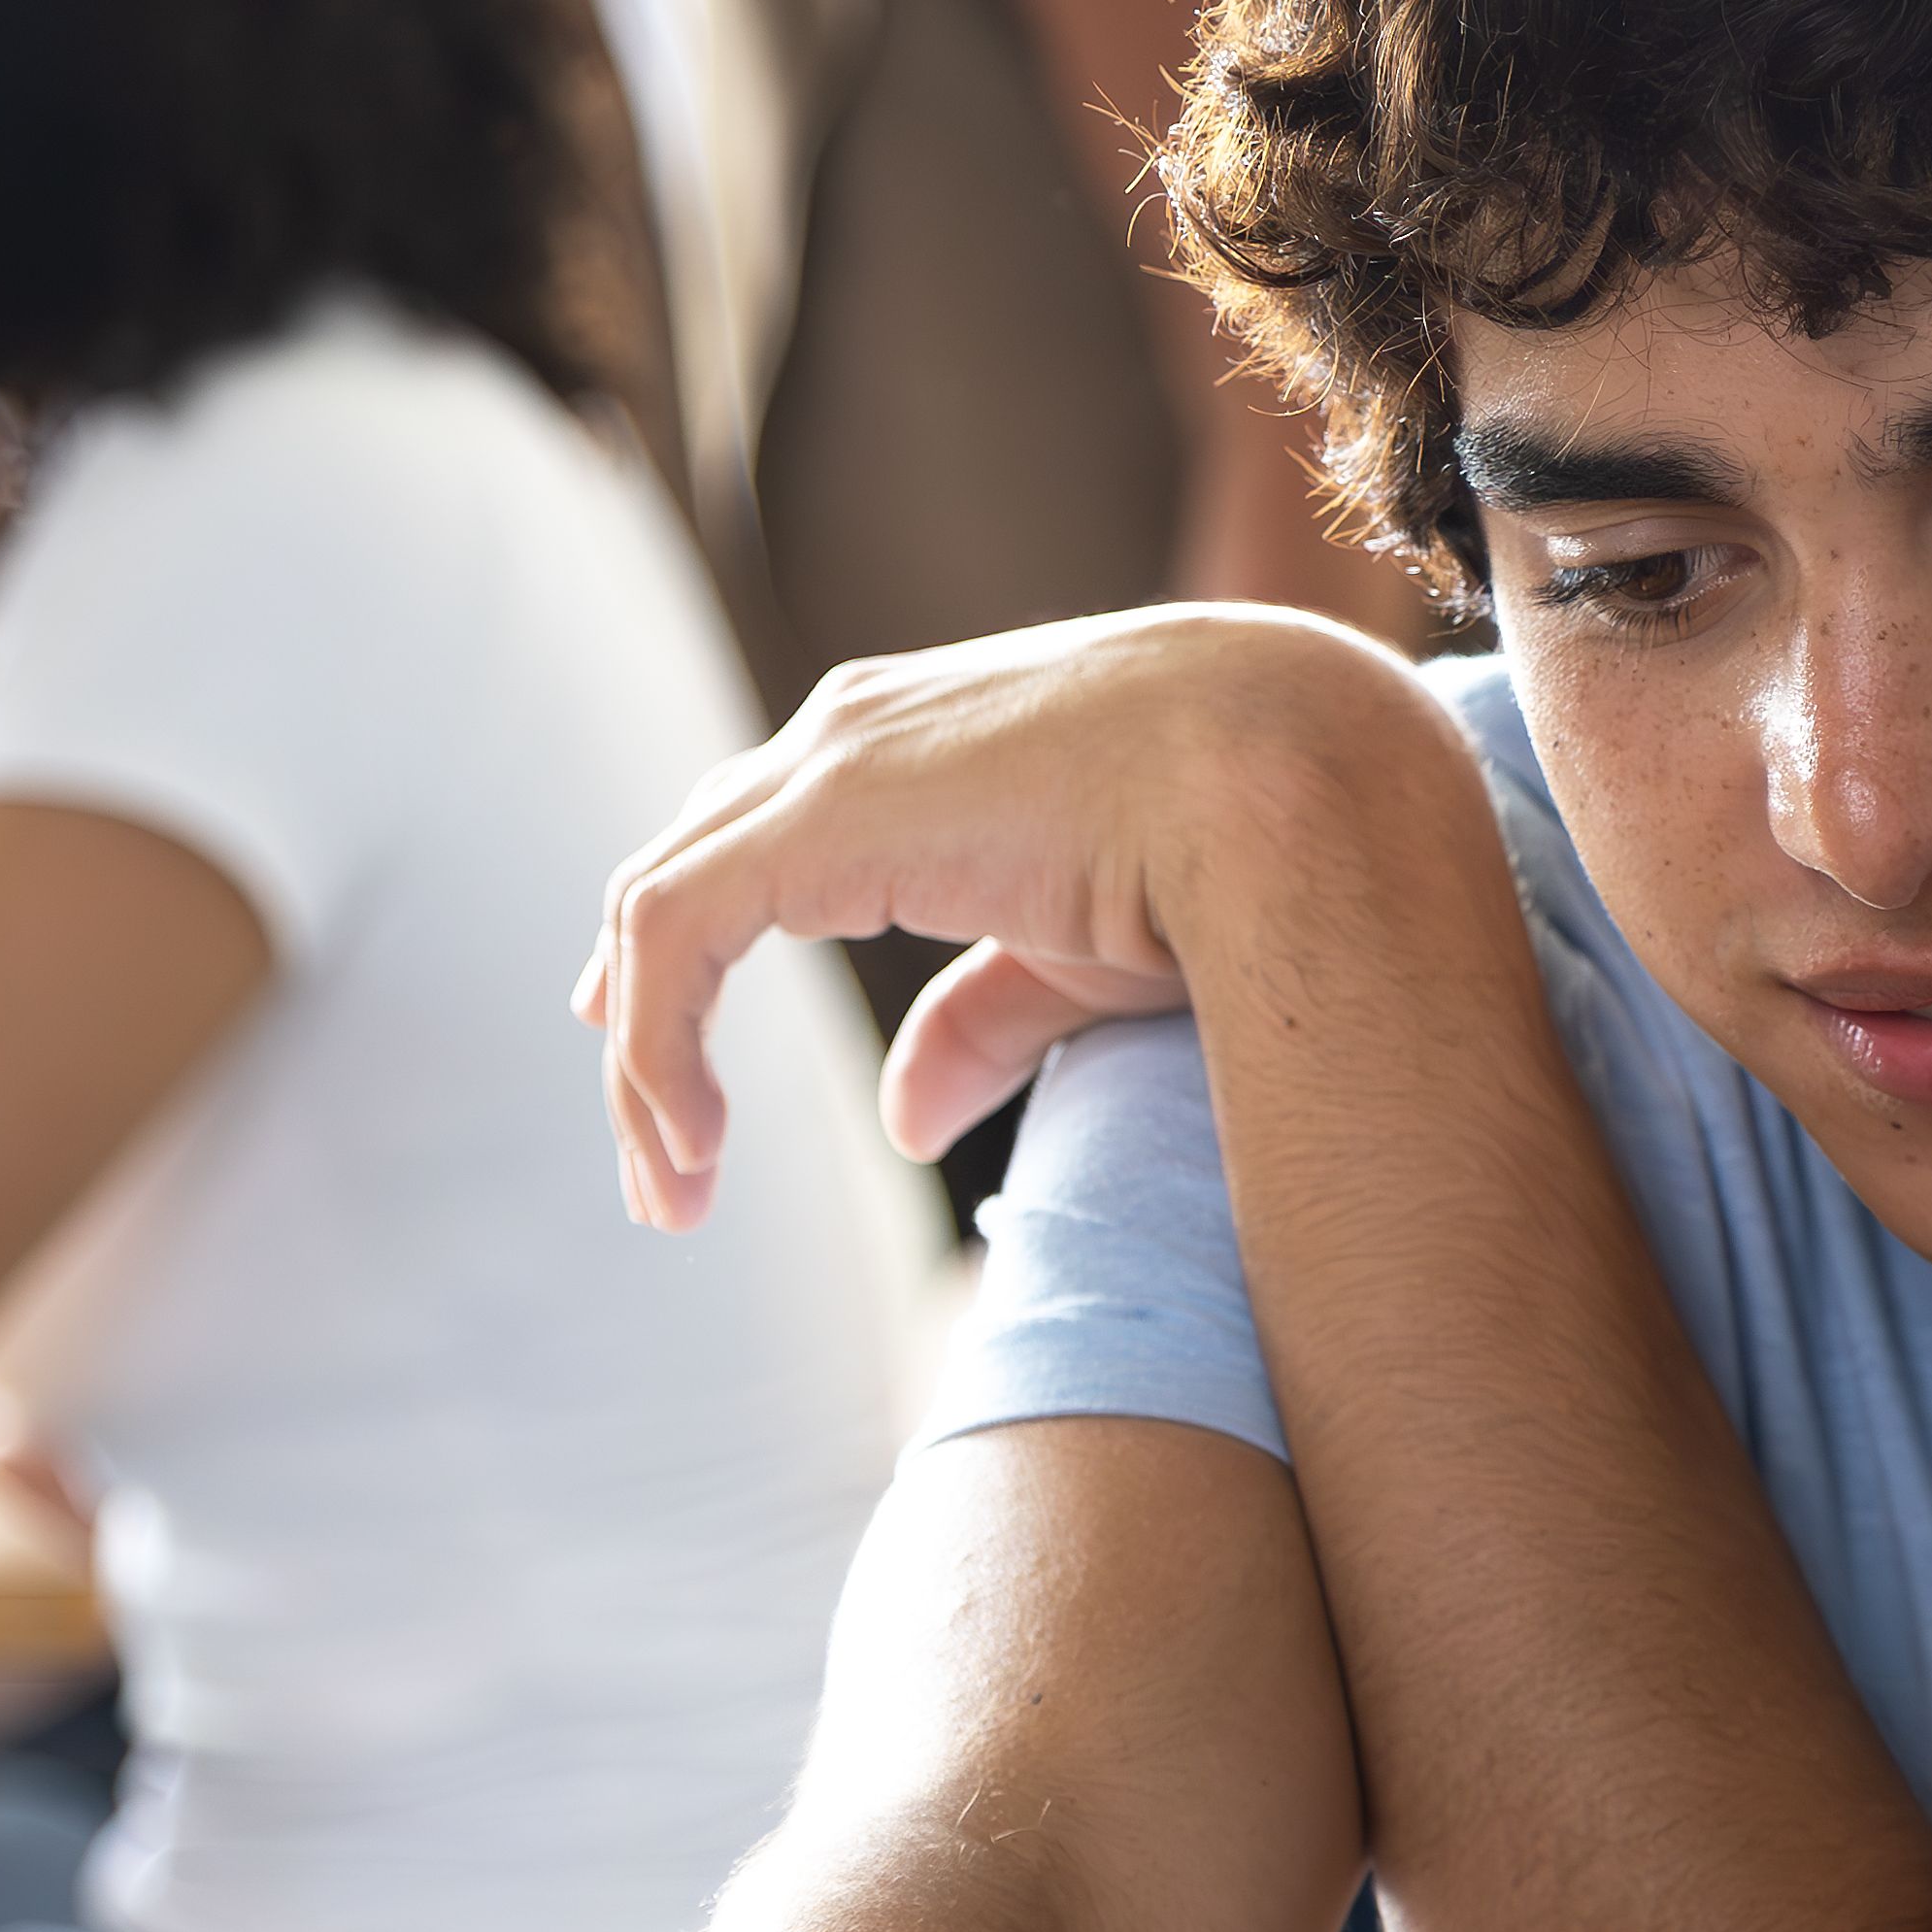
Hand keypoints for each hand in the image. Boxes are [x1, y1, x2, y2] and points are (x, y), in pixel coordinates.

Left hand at [573, 604, 1455, 1225]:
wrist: (1287, 782)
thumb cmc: (1223, 863)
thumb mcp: (1080, 963)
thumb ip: (979, 1026)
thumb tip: (901, 1124)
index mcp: (913, 753)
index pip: (750, 835)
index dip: (684, 949)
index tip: (647, 1055)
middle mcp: (850, 737)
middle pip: (688, 870)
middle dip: (645, 1017)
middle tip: (657, 1164)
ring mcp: (828, 763)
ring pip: (659, 910)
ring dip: (647, 1063)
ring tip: (672, 1194)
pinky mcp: (818, 812)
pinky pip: (676, 933)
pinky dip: (661, 1044)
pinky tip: (694, 1146)